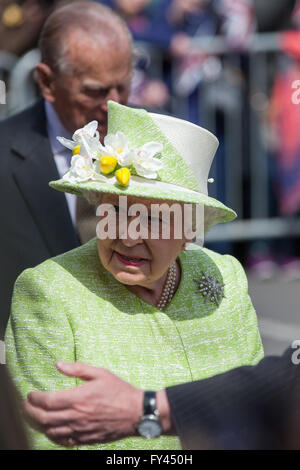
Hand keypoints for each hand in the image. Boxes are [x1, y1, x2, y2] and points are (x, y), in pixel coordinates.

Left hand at [23, 361, 143, 446]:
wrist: (137, 412)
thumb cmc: (120, 391)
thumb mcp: (100, 373)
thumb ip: (78, 369)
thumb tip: (59, 364)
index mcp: (79, 398)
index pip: (47, 401)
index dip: (34, 398)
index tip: (30, 394)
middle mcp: (77, 416)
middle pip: (44, 419)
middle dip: (30, 412)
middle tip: (26, 406)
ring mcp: (81, 430)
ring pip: (51, 432)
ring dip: (38, 425)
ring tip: (33, 417)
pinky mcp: (86, 439)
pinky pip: (64, 441)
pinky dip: (53, 436)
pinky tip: (51, 430)